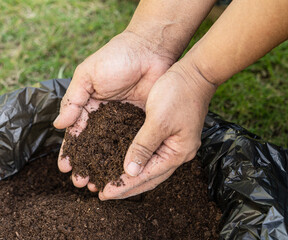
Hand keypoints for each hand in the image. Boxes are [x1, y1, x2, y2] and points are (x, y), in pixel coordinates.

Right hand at [54, 30, 174, 190]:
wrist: (150, 50)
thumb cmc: (116, 58)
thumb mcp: (87, 76)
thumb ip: (73, 100)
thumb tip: (58, 125)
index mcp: (87, 105)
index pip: (75, 133)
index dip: (69, 151)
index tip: (65, 168)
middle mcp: (103, 116)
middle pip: (91, 146)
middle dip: (84, 165)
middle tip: (80, 183)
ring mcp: (121, 121)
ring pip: (109, 150)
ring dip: (102, 167)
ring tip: (97, 185)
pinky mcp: (139, 123)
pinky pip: (130, 145)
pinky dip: (123, 160)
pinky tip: (120, 173)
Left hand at [99, 62, 215, 199]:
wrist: (195, 73)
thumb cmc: (178, 93)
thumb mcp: (158, 121)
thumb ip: (143, 146)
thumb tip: (130, 171)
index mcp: (177, 152)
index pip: (146, 176)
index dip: (124, 186)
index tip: (105, 193)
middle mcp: (176, 153)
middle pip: (149, 177)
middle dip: (126, 187)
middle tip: (104, 193)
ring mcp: (173, 144)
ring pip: (148, 167)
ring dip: (130, 177)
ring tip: (111, 182)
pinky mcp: (168, 135)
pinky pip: (149, 154)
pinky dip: (135, 161)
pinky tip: (123, 162)